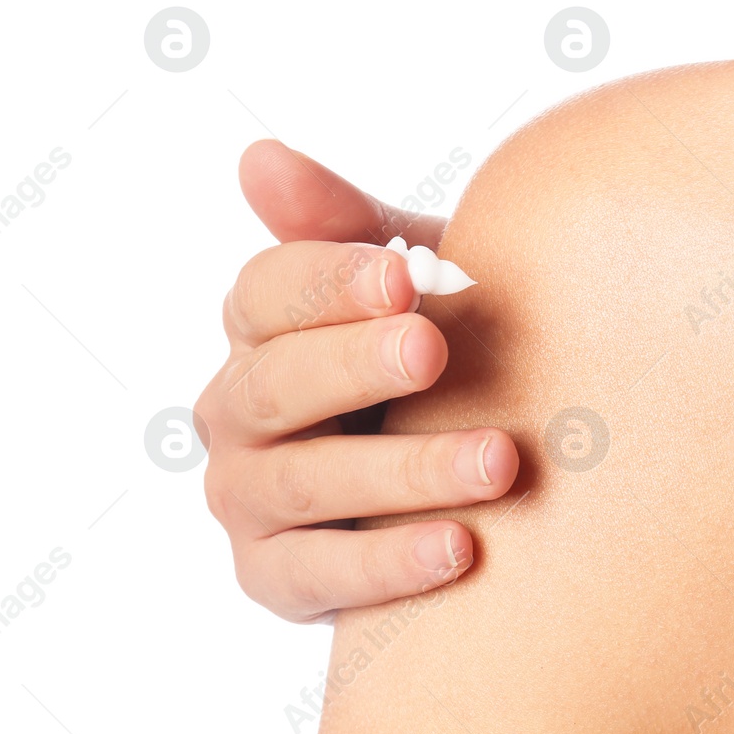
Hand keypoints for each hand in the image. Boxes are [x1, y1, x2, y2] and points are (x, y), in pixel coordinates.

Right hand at [195, 140, 516, 622]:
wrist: (467, 462)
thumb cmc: (438, 352)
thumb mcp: (408, 283)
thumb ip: (347, 224)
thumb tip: (258, 156)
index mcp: (260, 328)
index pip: (264, 293)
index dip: (331, 280)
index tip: (408, 274)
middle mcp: (235, 412)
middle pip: (276, 386)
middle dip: (356, 365)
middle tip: (436, 350)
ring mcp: (247, 499)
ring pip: (306, 484)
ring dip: (405, 471)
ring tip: (498, 459)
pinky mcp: (274, 577)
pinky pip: (320, 576)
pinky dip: (391, 565)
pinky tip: (462, 551)